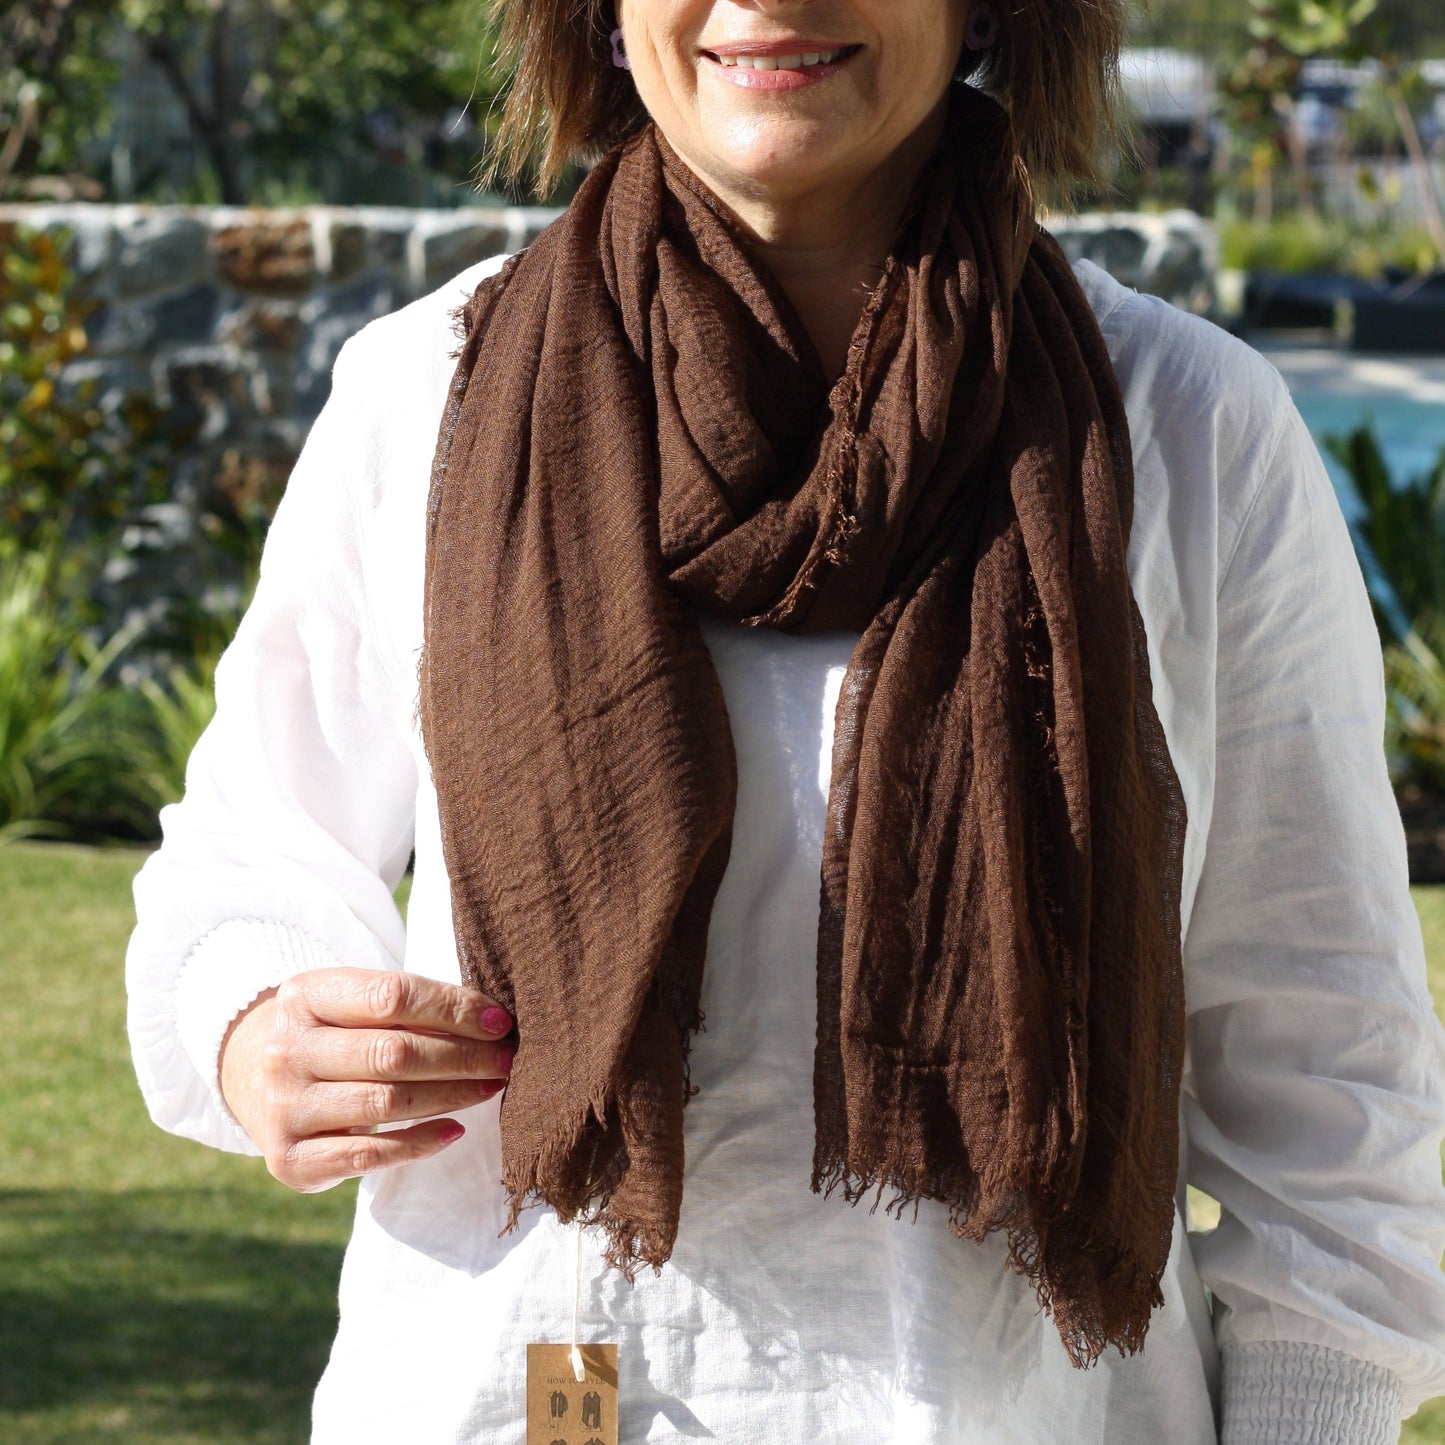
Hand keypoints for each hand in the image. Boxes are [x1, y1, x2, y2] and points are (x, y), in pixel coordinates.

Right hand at [218, 968, 514, 1191]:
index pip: (392, 997)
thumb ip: (411, 1005)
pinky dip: (420, 1142)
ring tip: (492, 1087)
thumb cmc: (336, 1033)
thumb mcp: (354, 1003)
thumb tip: (493, 1020)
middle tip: (507, 1058)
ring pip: (387, 1101)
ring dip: (452, 1095)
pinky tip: (455, 1130)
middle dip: (463, 1056)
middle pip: (393, 1052)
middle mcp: (285, 1050)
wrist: (258, 1082)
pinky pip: (369, 1155)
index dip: (453, 1008)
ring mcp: (283, 1108)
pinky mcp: (290, 1159)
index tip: (499, 1020)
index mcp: (305, 996)